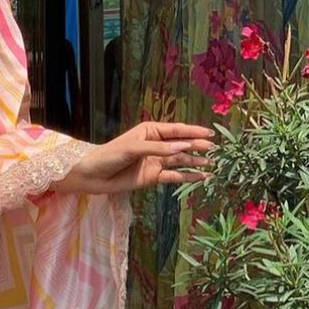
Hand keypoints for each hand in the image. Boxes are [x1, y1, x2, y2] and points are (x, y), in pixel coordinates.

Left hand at [54, 123, 215, 195]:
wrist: (92, 176)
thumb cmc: (109, 155)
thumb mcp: (132, 149)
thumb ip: (158, 149)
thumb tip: (182, 148)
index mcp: (150, 131)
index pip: (176, 131)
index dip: (193, 132)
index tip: (210, 134)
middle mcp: (156, 145)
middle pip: (181, 145)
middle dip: (198, 147)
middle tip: (216, 150)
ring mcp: (155, 161)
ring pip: (180, 161)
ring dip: (195, 162)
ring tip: (212, 164)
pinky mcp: (153, 177)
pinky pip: (174, 176)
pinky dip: (187, 177)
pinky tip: (201, 177)